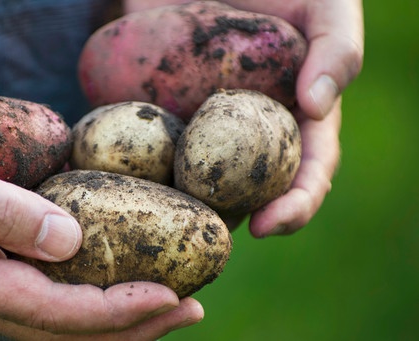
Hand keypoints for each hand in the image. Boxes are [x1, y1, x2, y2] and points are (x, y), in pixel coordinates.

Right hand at [0, 38, 201, 339]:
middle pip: (60, 322)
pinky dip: (87, 268)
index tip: (168, 297)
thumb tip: (71, 245)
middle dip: (127, 322)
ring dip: (112, 301)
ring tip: (166, 295)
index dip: (112, 311)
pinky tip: (116, 254)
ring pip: (56, 299)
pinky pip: (43, 265)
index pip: (48, 312)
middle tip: (187, 308)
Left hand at [124, 0, 363, 235]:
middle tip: (208, 241)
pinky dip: (136, 167)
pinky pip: (146, 144)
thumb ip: (336, 48)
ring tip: (163, 223)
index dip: (295, 205)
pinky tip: (123, 183)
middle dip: (231, 221)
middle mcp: (247, 129)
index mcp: (294, 115)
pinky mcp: (157, 108)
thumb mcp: (323, 2)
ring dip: (180, 206)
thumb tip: (319, 107)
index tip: (270, 226)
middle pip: (245, 189)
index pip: (306, 171)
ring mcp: (199, 122)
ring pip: (193, 178)